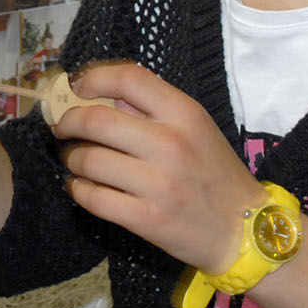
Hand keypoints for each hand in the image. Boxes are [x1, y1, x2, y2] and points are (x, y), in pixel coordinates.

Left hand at [53, 60, 261, 273]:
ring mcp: (157, 183)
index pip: (129, 79)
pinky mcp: (145, 218)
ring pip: (89, 159)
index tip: (77, 87)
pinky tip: (80, 185)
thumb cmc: (214, 173)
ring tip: (75, 159)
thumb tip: (103, 96)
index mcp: (185, 114)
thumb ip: (153, 109)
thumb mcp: (196, 128)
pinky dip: (78, 188)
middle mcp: (170, 144)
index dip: (93, 78)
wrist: (244, 230)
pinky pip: (92, 197)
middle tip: (63, 127)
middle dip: (68, 121)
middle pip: (96, 120)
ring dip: (72, 157)